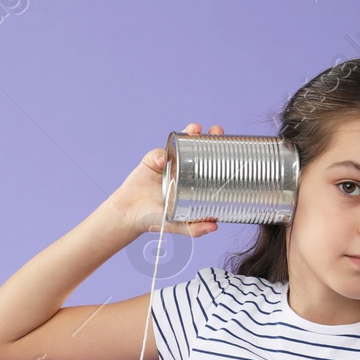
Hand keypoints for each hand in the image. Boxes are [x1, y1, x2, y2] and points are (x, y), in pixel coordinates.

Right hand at [106, 122, 224, 237]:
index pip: (209, 162)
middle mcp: (182, 168)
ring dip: (188, 133)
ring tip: (193, 130)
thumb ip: (194, 228)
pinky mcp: (151, 161)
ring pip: (180, 143)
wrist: (130, 216)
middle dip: (208, 136)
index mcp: (192, 180)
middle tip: (216, 131)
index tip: (230, 145)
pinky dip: (159, 156)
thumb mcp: (177, 225)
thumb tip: (215, 227)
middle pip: (198, 146)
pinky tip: (160, 163)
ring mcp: (167, 163)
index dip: (220, 152)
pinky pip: (157, 154)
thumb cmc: (155, 219)